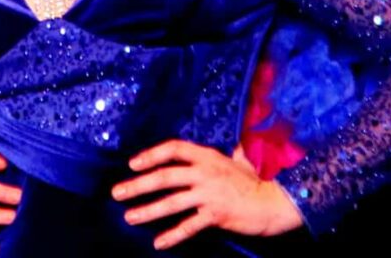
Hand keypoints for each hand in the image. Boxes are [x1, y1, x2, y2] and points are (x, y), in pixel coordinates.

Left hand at [110, 140, 304, 247]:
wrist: (273, 203)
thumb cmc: (256, 181)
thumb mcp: (239, 161)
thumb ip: (229, 153)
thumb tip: (231, 147)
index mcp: (207, 156)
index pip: (173, 149)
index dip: (151, 155)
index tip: (133, 163)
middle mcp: (205, 172)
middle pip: (165, 176)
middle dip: (138, 185)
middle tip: (117, 192)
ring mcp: (209, 194)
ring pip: (171, 202)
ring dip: (148, 210)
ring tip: (130, 217)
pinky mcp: (215, 215)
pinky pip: (188, 226)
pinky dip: (172, 235)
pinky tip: (158, 243)